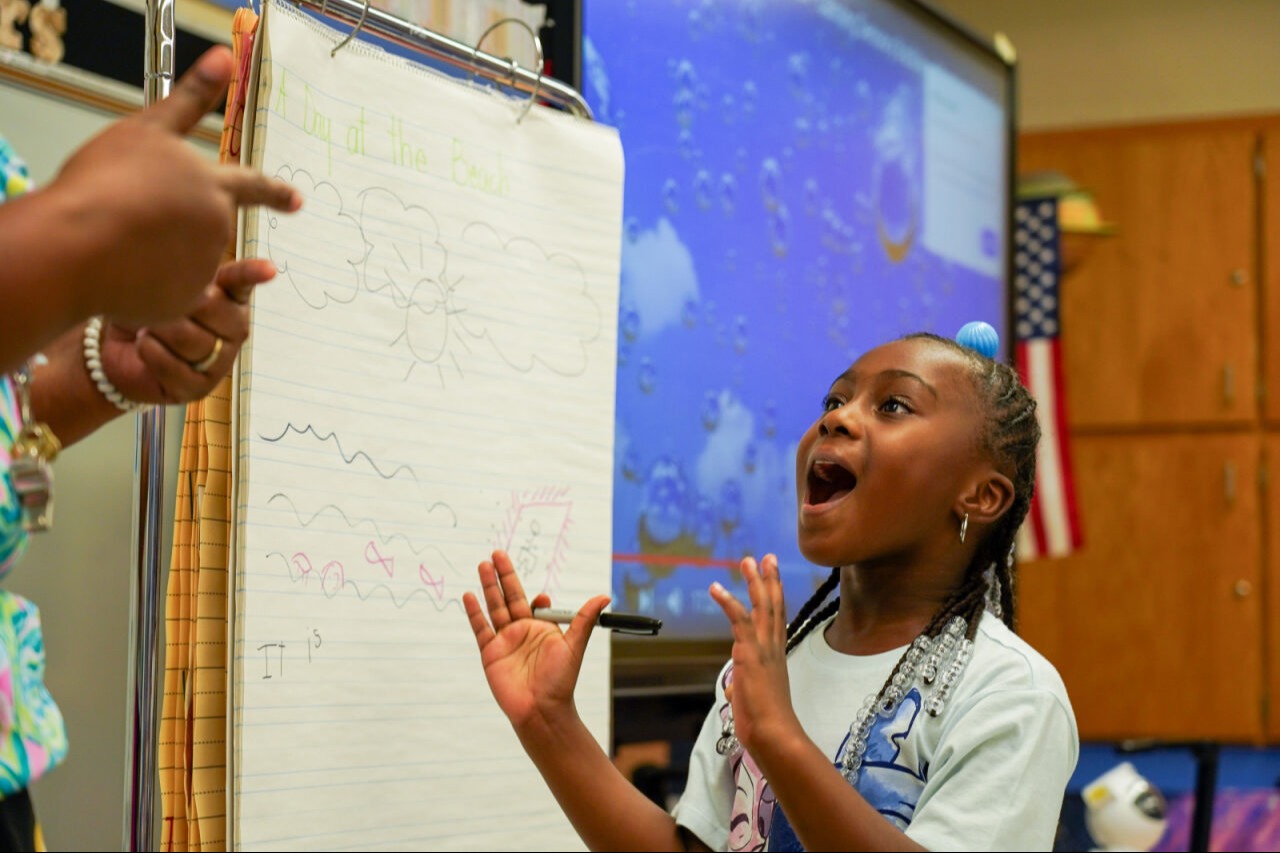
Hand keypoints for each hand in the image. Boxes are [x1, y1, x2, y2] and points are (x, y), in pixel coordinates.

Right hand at [48, 45, 300, 324]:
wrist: (79, 246)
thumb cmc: (106, 183)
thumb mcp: (148, 128)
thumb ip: (191, 99)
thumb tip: (227, 58)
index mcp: (213, 187)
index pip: (253, 186)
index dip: (275, 192)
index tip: (297, 200)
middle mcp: (217, 229)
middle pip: (205, 226)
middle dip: (182, 225)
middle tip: (146, 220)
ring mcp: (202, 267)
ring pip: (181, 259)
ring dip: (156, 252)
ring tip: (118, 239)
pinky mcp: (183, 302)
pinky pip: (165, 291)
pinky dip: (145, 282)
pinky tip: (120, 269)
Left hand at [99, 259, 272, 404]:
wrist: (118, 349)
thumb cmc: (143, 309)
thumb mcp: (159, 283)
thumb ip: (181, 272)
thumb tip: (191, 266)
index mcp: (229, 298)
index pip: (241, 282)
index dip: (252, 274)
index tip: (269, 270)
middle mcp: (233, 330)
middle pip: (211, 308)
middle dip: (175, 304)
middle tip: (154, 304)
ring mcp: (220, 361)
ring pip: (192, 340)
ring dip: (157, 329)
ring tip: (147, 327)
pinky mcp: (200, 388)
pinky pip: (174, 366)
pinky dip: (150, 352)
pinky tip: (144, 346)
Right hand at [463, 550, 609, 729]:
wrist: (541, 710)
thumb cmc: (560, 681)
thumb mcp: (574, 646)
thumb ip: (584, 619)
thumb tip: (604, 596)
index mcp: (541, 629)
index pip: (534, 603)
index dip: (535, 597)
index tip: (541, 598)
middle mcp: (522, 631)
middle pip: (510, 597)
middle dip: (503, 576)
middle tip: (497, 554)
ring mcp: (505, 641)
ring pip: (494, 607)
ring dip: (488, 586)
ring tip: (483, 565)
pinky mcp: (490, 653)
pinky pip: (481, 628)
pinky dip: (474, 612)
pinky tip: (469, 596)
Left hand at [710, 554, 799, 752]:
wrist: (774, 731)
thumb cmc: (766, 721)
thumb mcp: (754, 696)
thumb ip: (745, 685)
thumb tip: (735, 689)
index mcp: (775, 655)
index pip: (777, 619)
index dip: (776, 596)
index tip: (773, 577)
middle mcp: (773, 647)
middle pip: (773, 605)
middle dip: (769, 580)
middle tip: (766, 557)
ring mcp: (763, 648)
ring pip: (761, 607)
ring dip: (754, 582)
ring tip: (747, 561)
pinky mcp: (749, 652)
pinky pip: (739, 620)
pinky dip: (728, 601)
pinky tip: (716, 587)